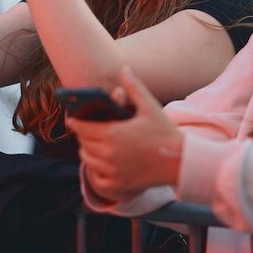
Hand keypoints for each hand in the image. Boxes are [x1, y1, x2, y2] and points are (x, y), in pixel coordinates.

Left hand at [66, 67, 183, 202]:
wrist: (181, 161)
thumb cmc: (165, 131)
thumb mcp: (150, 106)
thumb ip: (134, 86)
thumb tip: (124, 68)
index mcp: (113, 133)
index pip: (82, 127)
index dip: (74, 122)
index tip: (71, 119)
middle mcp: (109, 154)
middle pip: (84, 143)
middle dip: (82, 135)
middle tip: (83, 130)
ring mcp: (114, 171)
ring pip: (89, 160)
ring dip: (87, 151)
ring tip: (90, 145)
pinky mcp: (120, 185)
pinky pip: (98, 179)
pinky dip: (96, 171)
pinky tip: (100, 164)